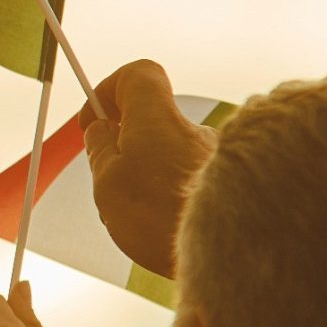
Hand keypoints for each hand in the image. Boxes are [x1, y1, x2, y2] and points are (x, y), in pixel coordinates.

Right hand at [83, 61, 216, 278]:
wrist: (231, 252)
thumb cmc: (164, 218)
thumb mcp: (108, 184)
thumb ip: (100, 151)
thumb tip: (101, 131)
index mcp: (156, 119)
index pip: (137, 75)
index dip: (109, 89)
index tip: (95, 119)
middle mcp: (191, 129)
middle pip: (150, 121)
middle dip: (126, 146)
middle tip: (111, 182)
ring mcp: (213, 156)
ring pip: (168, 155)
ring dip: (149, 177)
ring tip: (140, 218)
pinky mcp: (227, 182)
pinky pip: (188, 179)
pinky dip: (172, 196)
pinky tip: (165, 227)